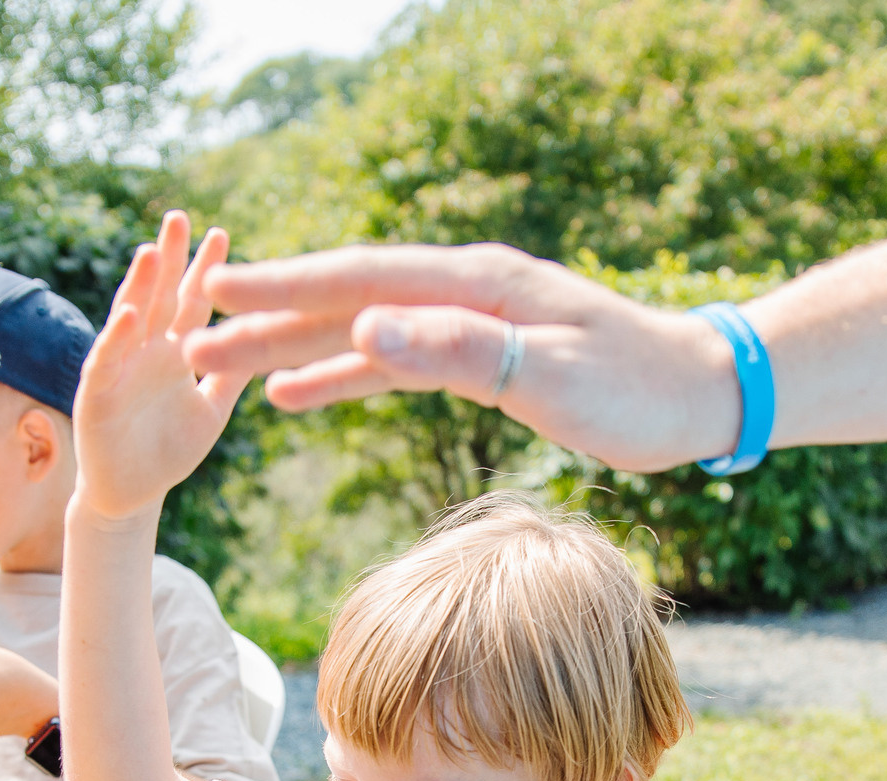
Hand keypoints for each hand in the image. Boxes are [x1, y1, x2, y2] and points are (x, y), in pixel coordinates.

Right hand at [74, 210, 247, 521]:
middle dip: (168, 258)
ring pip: (129, 320)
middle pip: (158, 296)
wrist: (133, 495)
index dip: (204, 270)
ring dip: (139, 286)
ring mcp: (119, 370)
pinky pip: (107, 362)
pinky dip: (117, 338)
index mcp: (173, 352)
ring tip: (152, 252)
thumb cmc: (169, 450)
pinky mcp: (97, 396)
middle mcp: (145, 352)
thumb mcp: (211, 410)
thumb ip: (230, 376)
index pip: (190, 302)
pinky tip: (130, 314)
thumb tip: (268, 341)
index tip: (221, 234)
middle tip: (180, 218)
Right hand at [187, 243, 737, 474]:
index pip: (362, 280)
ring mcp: (467, 321)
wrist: (697, 393)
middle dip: (265, 322)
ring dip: (288, 350)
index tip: (220, 294)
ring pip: (358, 331)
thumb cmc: (637, 390)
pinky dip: (337, 373)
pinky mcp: (477, 356)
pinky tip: (291, 393)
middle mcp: (463, 291)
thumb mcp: (552, 376)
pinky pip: (389, 361)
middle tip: (188, 342)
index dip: (286, 289)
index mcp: (477, 284)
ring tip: (218, 369)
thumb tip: (370, 328)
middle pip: (346, 301)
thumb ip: (462, 351)